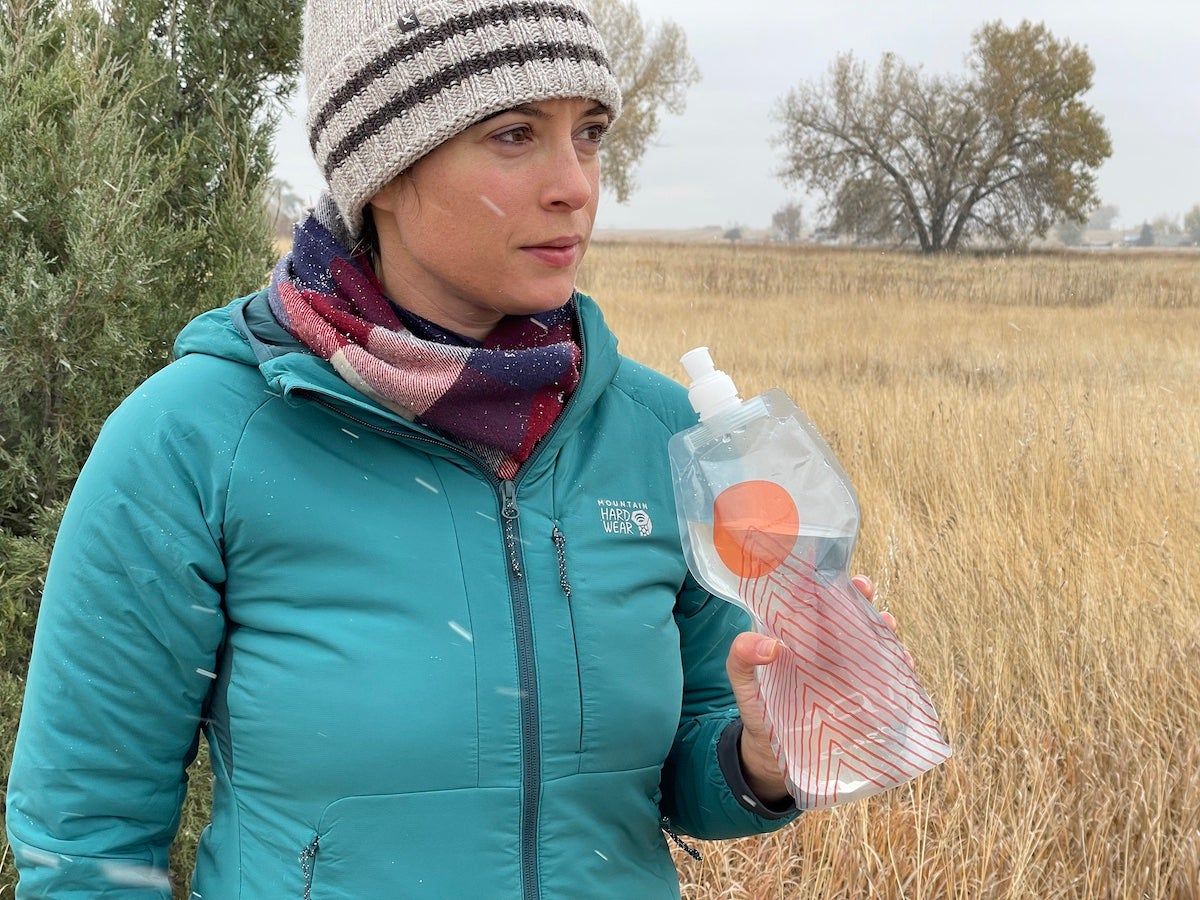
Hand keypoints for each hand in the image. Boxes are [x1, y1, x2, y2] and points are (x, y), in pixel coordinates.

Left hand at [725, 574, 905, 804]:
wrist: (773, 756)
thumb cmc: (758, 710)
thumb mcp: (743, 682)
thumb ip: (742, 658)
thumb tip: (769, 644)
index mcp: (798, 639)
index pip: (816, 603)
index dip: (827, 584)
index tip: (835, 574)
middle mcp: (827, 651)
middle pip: (849, 618)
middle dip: (861, 599)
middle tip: (865, 589)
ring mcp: (847, 674)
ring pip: (872, 644)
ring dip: (884, 630)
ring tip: (887, 624)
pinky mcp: (863, 699)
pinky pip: (887, 679)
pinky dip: (899, 668)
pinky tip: (904, 663)